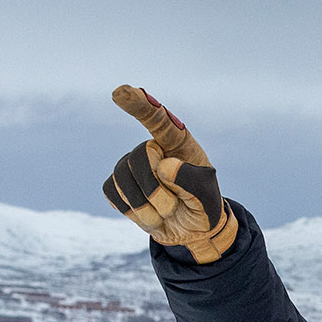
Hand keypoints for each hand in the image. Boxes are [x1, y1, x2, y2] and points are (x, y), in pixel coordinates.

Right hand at [103, 86, 238, 262]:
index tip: (121, 92)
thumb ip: (191, 181)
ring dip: (148, 208)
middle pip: (139, 157)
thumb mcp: (208, 196)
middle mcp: (151, 148)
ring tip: (166, 212)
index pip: (157, 117)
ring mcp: (131, 165)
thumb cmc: (203, 206)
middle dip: (157, 190)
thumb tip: (162, 167)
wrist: (193, 229)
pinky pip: (113, 195)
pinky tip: (150, 214)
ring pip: (123, 181)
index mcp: (177, 142)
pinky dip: (134, 213)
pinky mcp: (117, 185)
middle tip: (176, 205)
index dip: (139, 103)